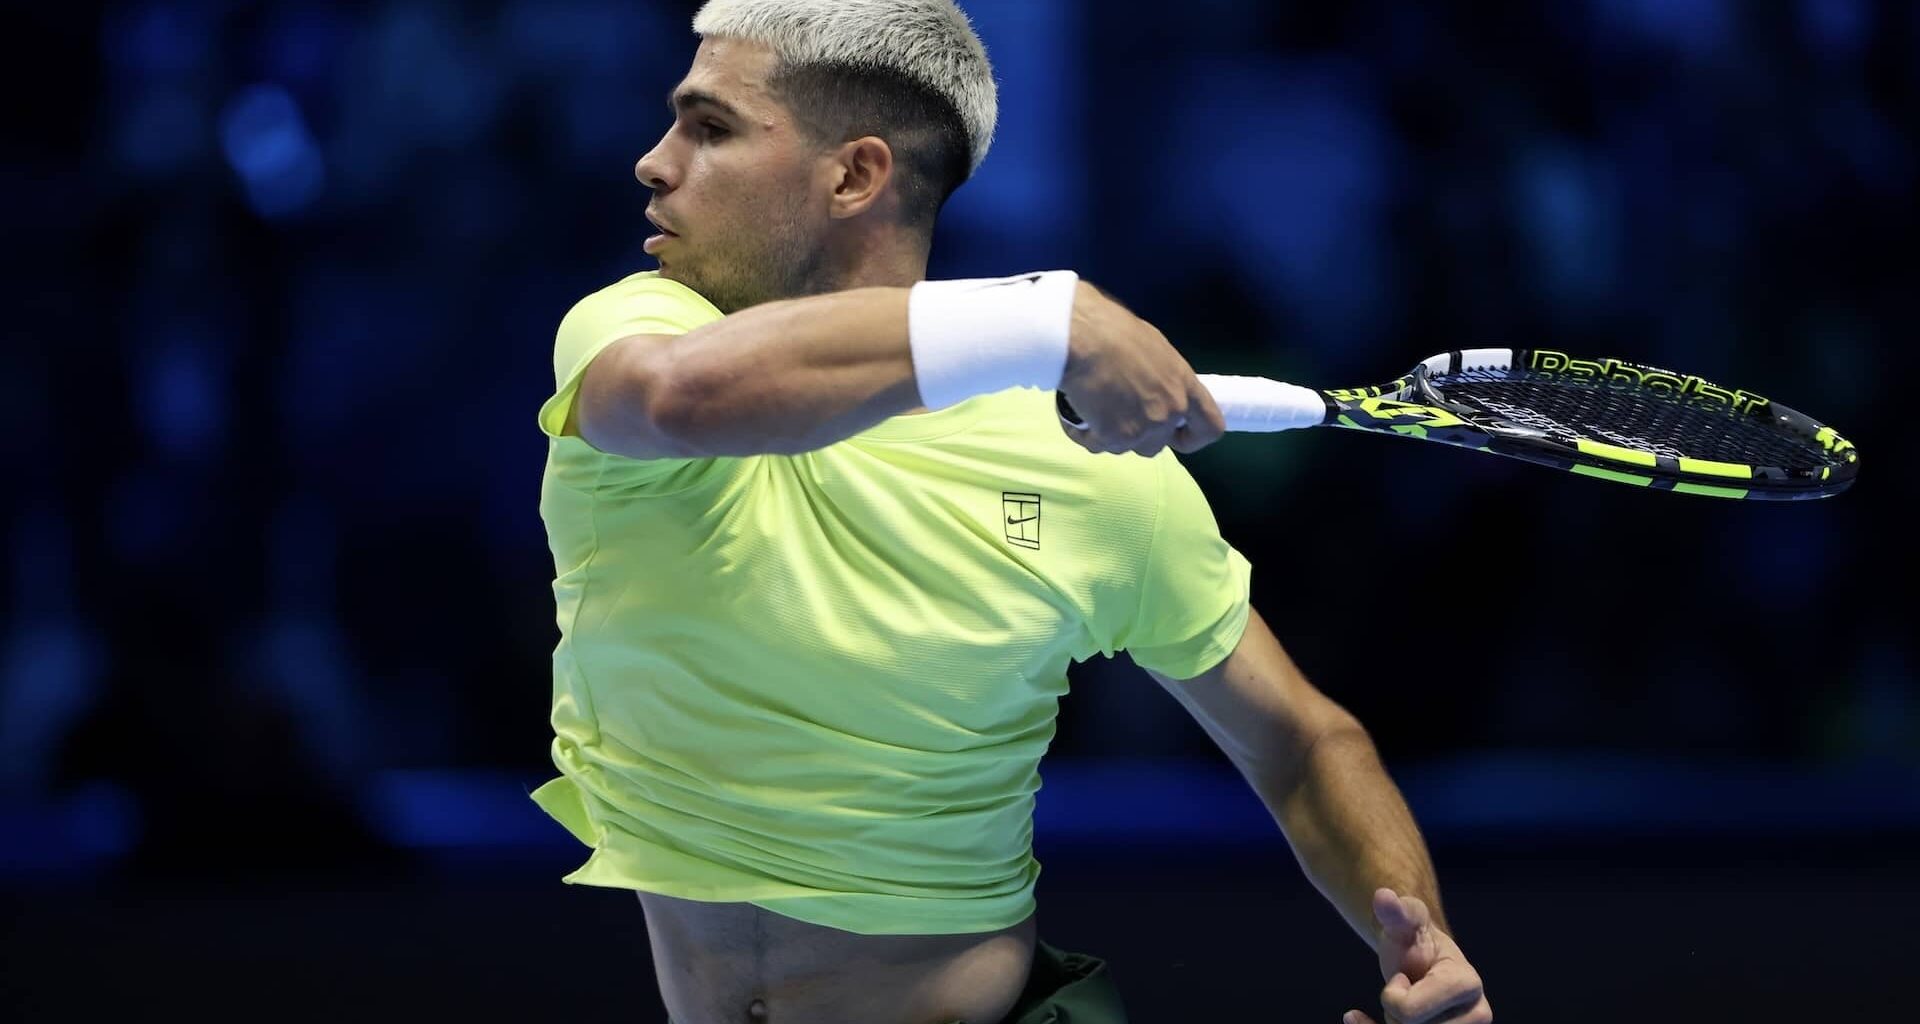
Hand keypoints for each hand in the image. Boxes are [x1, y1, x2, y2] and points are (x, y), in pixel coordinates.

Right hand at [1056, 281, 1223, 456]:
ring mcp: (1145, 428)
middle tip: (1115, 413)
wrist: (1086, 337)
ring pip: (1126, 448)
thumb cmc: (1115, 330)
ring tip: (1092, 408)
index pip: (1210, 427)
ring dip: (1110, 435)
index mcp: (1185, 385)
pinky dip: (1085, 434)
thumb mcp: (1154, 349)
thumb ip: (1162, 378)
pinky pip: (1097, 445)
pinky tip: (1076, 412)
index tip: (1176, 436)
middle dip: (1137, 435)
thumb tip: (1150, 388)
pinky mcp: (1116, 437)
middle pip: (1158, 444)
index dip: (1193, 437)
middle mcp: (1171, 411)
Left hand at [1345, 888, 1490, 1023]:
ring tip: (1399, 1010)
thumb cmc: (1414, 944)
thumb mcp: (1404, 926)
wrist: (1425, 968)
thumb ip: (1397, 913)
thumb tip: (1383, 896)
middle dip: (1396, 1015)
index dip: (1392, 996)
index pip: (1408, 1012)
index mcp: (1468, 984)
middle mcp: (1478, 1016)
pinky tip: (1357, 1020)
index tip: (1402, 978)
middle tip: (1406, 995)